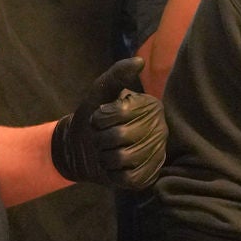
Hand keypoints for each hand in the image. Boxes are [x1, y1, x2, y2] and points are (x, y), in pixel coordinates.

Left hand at [50, 58, 166, 188]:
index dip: (100, 117)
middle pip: (120, 136)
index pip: (120, 113)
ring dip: (104, 157)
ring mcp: (156, 154)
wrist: (80, 146)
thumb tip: (139, 61)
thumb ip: (117, 74)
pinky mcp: (148, 176)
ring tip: (106, 151)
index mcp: (151, 106)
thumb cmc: (93, 115)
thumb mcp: (101, 91)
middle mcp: (160, 129)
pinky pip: (127, 179)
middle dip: (100, 138)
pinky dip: (112, 174)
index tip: (99, 117)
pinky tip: (113, 167)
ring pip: (123, 158)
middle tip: (101, 137)